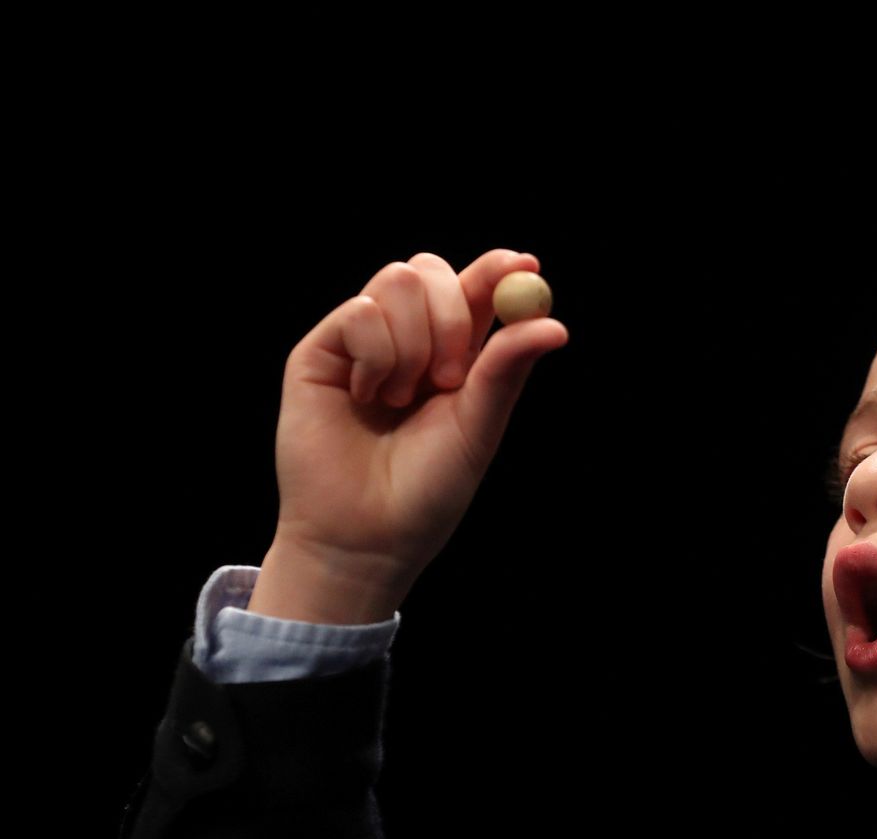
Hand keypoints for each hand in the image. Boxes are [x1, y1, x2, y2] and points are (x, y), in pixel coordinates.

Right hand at [250, 249, 567, 623]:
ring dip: (413, 344)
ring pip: (398, 280)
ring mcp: (362, 340)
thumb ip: (507, 369)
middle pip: (431, 270)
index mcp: (454, 353)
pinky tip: (368, 396)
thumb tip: (555, 324)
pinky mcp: (322, 350)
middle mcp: (409, 338)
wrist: (367, 534)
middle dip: (453, 314)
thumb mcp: (479, 425)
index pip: (475, 288)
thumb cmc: (427, 489)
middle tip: (452, 376)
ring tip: (402, 399)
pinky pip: (360, 311)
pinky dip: (377, 354)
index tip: (524, 265)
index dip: (497, 269)